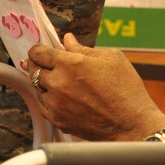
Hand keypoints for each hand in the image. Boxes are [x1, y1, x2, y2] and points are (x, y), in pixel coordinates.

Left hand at [26, 33, 164, 140]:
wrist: (132, 124)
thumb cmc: (126, 89)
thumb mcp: (111, 58)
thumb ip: (84, 49)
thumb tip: (68, 40)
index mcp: (70, 64)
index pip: (39, 53)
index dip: (38, 50)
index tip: (40, 50)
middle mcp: (58, 84)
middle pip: (33, 70)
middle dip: (38, 64)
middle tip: (46, 63)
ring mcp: (56, 104)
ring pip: (37, 89)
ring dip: (44, 83)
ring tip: (59, 81)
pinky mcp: (58, 121)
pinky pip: (44, 106)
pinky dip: (49, 99)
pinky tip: (62, 97)